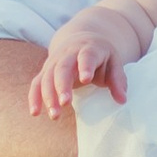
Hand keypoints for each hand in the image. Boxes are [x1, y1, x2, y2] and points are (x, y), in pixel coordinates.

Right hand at [28, 8, 145, 116]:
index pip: (86, 56)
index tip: (86, 79)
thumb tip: (122, 100)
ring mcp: (54, 62)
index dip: (85, 66)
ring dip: (48, 96)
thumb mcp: (114, 63)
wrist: (80, 40)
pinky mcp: (45, 71)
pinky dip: (34, 97)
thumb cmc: (100, 56)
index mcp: (89, 49)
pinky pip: (37, 83)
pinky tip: (35, 113)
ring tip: (55, 115)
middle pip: (62, 68)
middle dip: (62, 85)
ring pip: (47, 77)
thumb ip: (118, 80)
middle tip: (65, 103)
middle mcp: (68, 54)